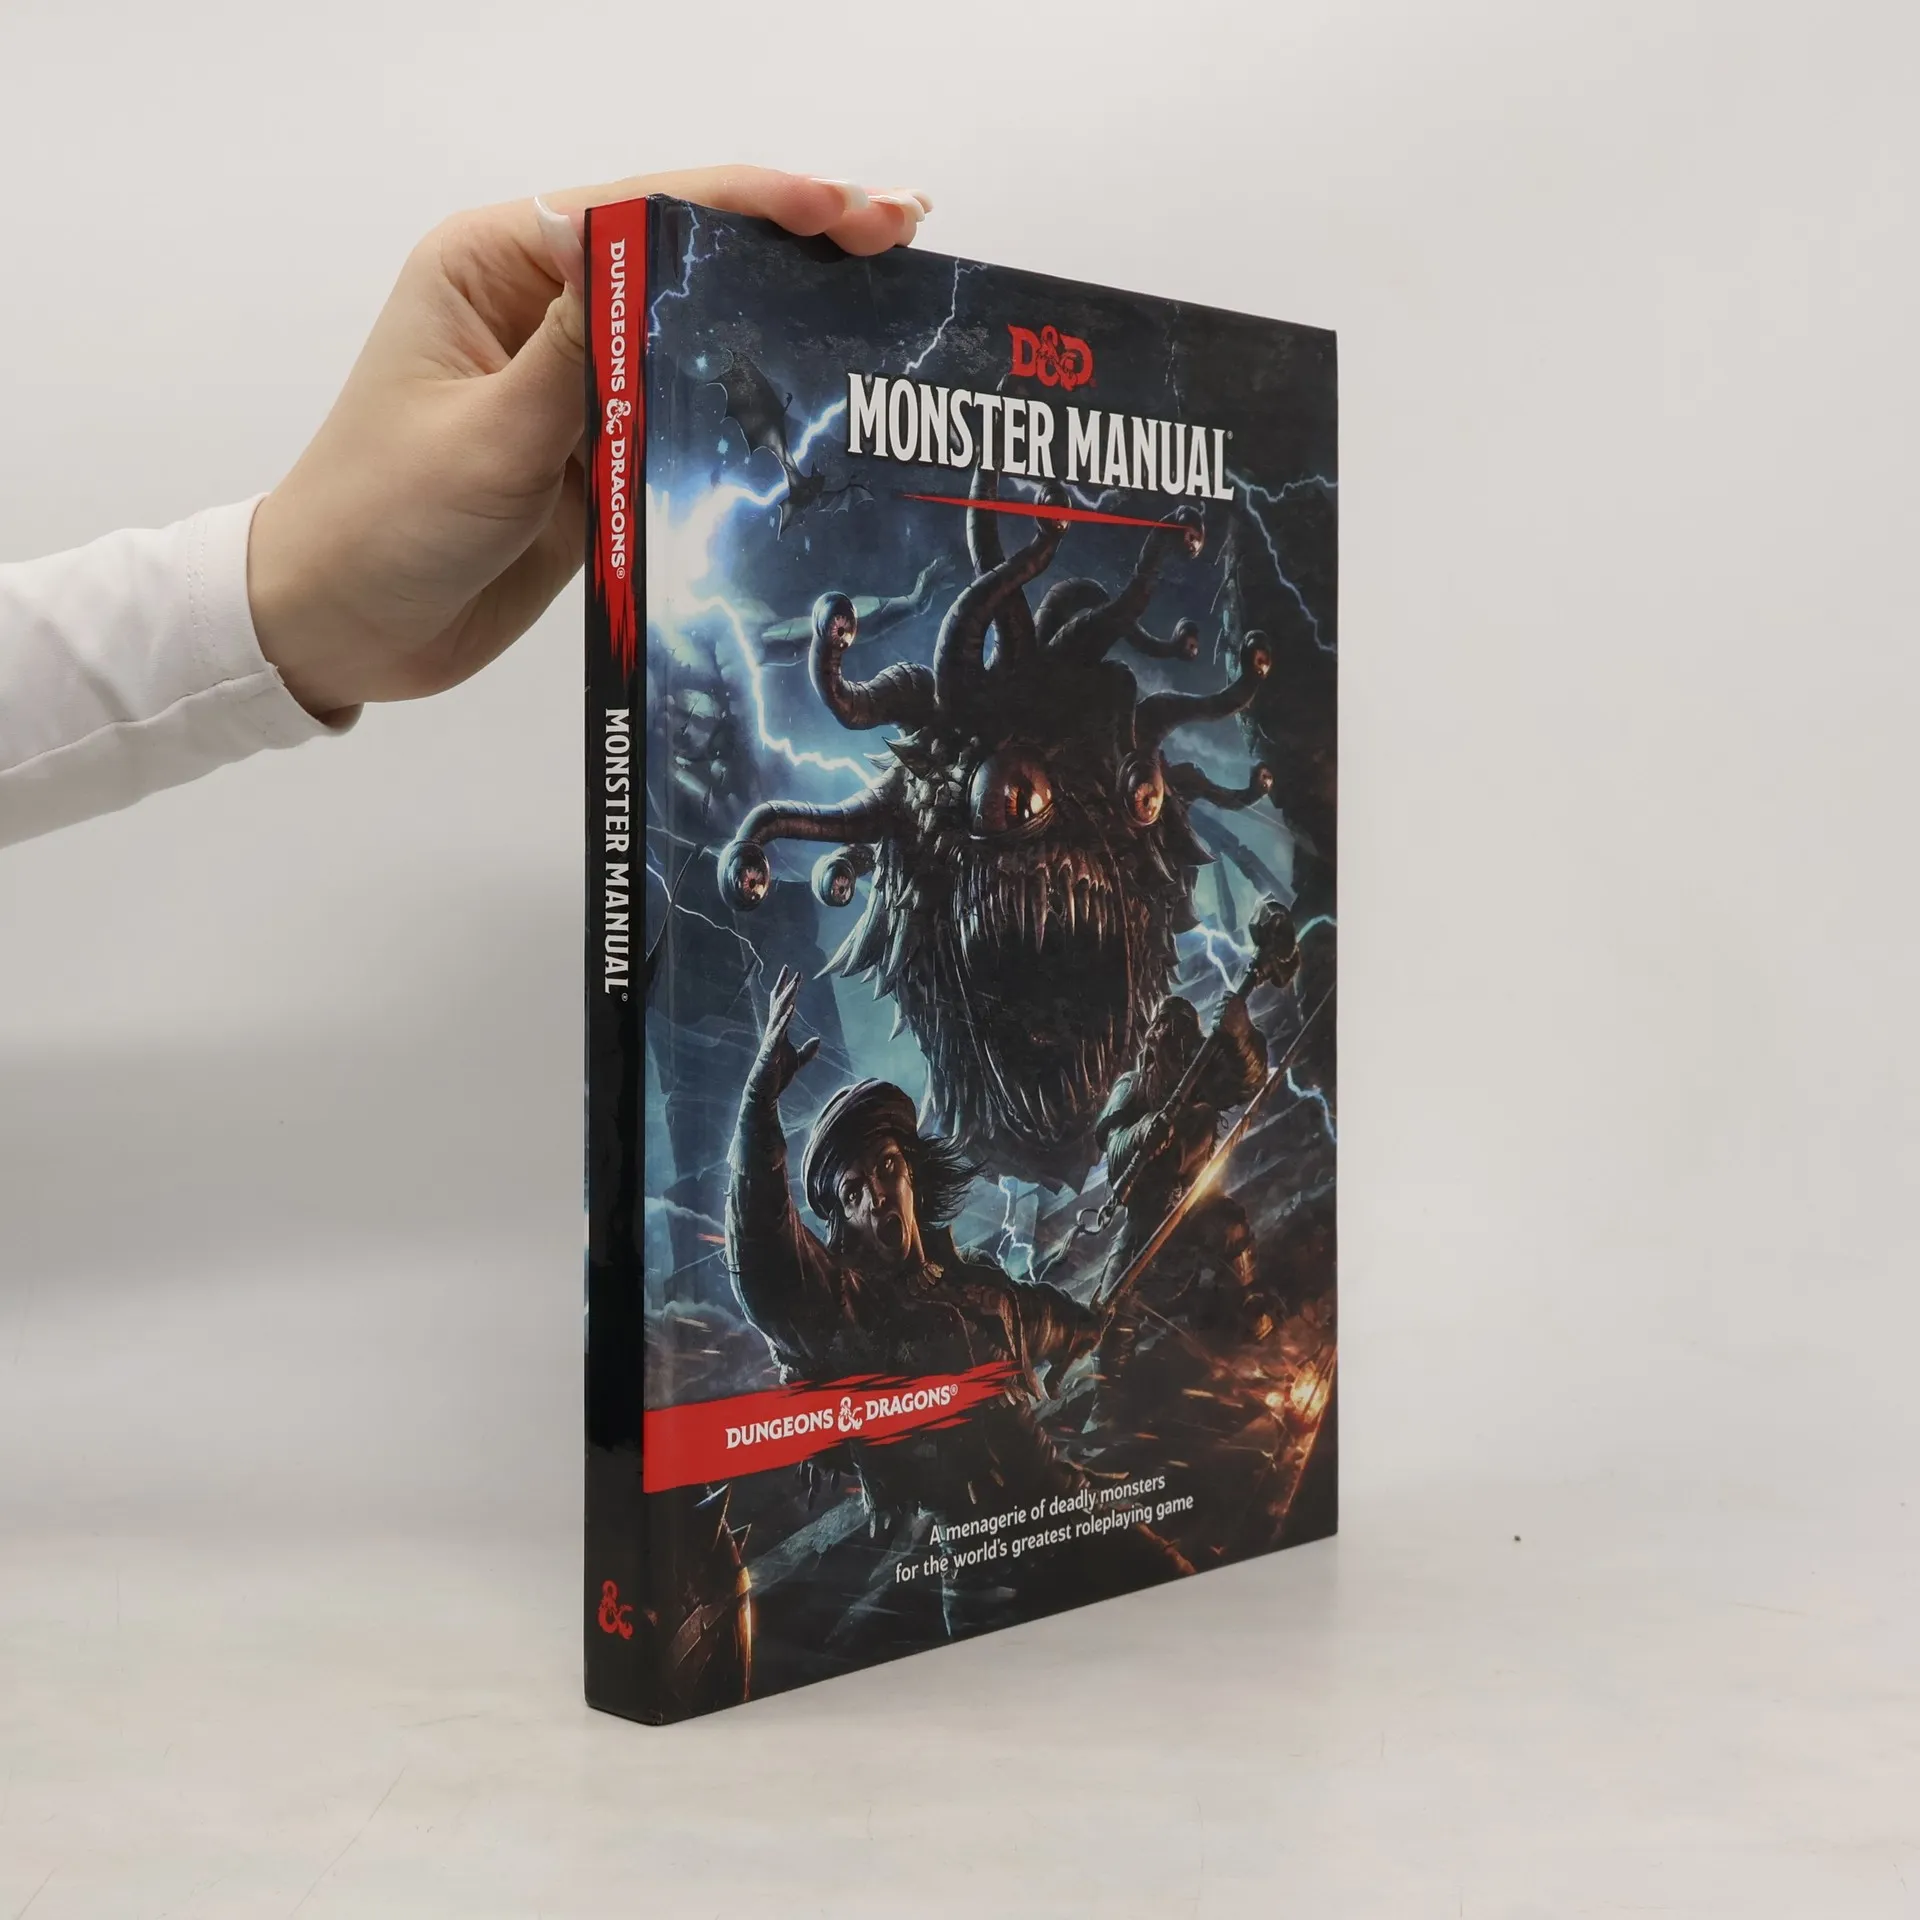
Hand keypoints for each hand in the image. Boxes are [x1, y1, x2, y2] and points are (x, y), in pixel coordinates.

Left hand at [248, 166, 929, 717]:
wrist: (337, 627)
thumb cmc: (377, 521)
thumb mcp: (481, 437)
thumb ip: (574, 352)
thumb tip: (645, 249)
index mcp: (497, 266)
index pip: (645, 211)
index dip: (757, 203)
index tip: (848, 212)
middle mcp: (543, 310)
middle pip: (687, 260)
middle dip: (793, 248)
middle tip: (902, 240)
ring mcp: (576, 384)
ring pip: (698, 339)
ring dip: (784, 329)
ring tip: (886, 315)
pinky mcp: (596, 453)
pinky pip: (685, 421)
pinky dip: (749, 415)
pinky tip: (819, 410)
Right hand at [748, 966, 820, 1101]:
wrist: (765, 1092)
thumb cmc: (778, 1075)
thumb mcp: (798, 1061)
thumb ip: (808, 1050)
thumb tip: (818, 1039)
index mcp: (779, 1031)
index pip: (782, 1005)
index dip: (787, 988)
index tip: (793, 973)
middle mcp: (773, 1031)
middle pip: (779, 1004)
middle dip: (786, 987)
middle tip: (793, 971)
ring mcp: (770, 1039)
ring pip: (778, 1014)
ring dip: (786, 999)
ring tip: (794, 986)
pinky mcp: (770, 1050)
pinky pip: (778, 1031)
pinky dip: (784, 1020)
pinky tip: (791, 1009)